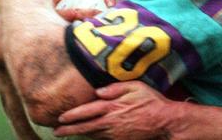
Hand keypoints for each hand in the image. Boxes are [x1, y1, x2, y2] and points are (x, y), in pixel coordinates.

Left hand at [54, 81, 175, 138]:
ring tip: (70, 133)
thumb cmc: (151, 102)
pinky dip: (94, 138)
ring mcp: (116, 133)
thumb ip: (116, 88)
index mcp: (113, 107)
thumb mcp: (136, 87)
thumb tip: (99, 91)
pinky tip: (90, 136)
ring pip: (93, 135)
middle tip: (57, 132)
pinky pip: (104, 139)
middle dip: (69, 130)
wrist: (164, 121)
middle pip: (85, 127)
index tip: (61, 118)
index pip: (87, 111)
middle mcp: (111, 122)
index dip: (72, 115)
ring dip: (80, 134)